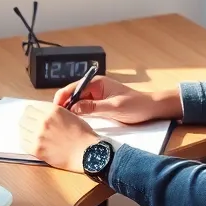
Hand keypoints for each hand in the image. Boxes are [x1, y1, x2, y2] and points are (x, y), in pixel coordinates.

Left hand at [18, 100, 99, 172]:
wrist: (87, 153)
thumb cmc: (82, 134)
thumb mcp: (69, 115)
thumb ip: (53, 112)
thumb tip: (40, 113)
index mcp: (52, 110)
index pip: (31, 107)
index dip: (33, 112)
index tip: (34, 116)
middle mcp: (43, 121)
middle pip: (24, 117)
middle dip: (28, 120)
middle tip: (33, 126)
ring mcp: (38, 136)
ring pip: (22, 129)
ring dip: (27, 130)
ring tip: (34, 135)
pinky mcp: (37, 149)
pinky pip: (23, 142)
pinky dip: (26, 141)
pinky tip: (34, 143)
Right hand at [53, 76, 179, 123]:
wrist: (151, 108)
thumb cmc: (136, 105)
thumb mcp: (114, 108)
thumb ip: (93, 107)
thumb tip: (73, 108)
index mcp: (97, 83)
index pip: (72, 88)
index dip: (61, 98)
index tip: (54, 110)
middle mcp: (94, 87)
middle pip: (72, 95)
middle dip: (63, 105)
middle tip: (55, 119)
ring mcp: (96, 96)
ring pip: (77, 102)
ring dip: (69, 110)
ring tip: (61, 122)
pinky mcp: (99, 104)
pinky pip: (84, 108)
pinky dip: (77, 114)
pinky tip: (73, 122)